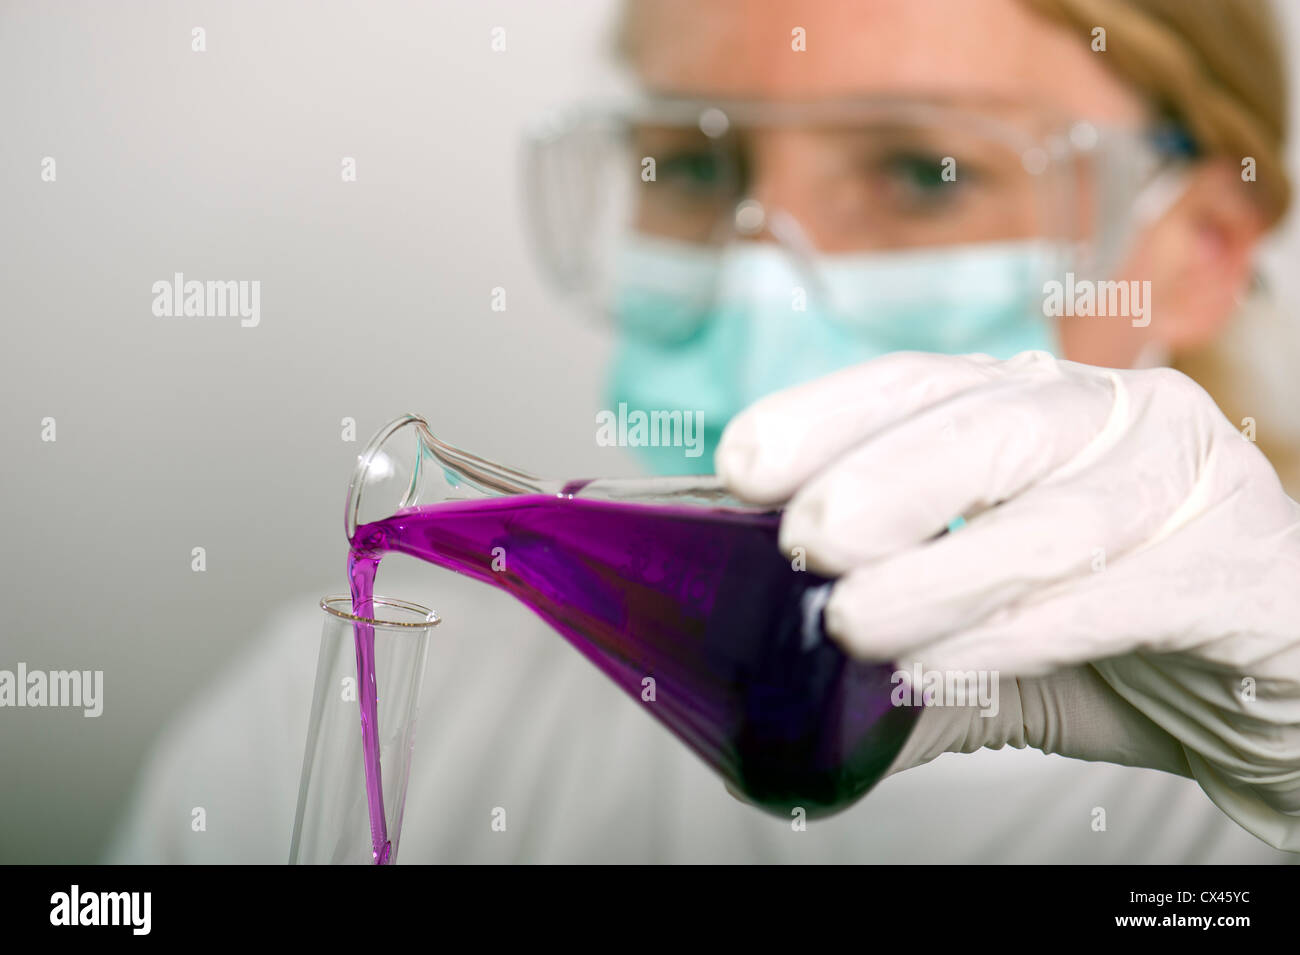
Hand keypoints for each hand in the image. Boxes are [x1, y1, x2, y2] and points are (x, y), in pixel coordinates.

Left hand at [716, 351, 1299, 849]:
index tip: (744, 462)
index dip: (825, 414)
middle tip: (803, 539)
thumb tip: (791, 681)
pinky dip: (1019, 635)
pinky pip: (1116, 594)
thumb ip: (911, 641)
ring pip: (1049, 516)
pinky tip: (947, 667)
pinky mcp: (1241, 560)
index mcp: (1035, 411)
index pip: (919, 385)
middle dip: (881, 478)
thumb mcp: (998, 632)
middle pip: (986, 424)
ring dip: (940, 573)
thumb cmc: (1128, 636)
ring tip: (855, 623)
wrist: (1279, 686)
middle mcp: (1109, 419)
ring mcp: (1184, 478)